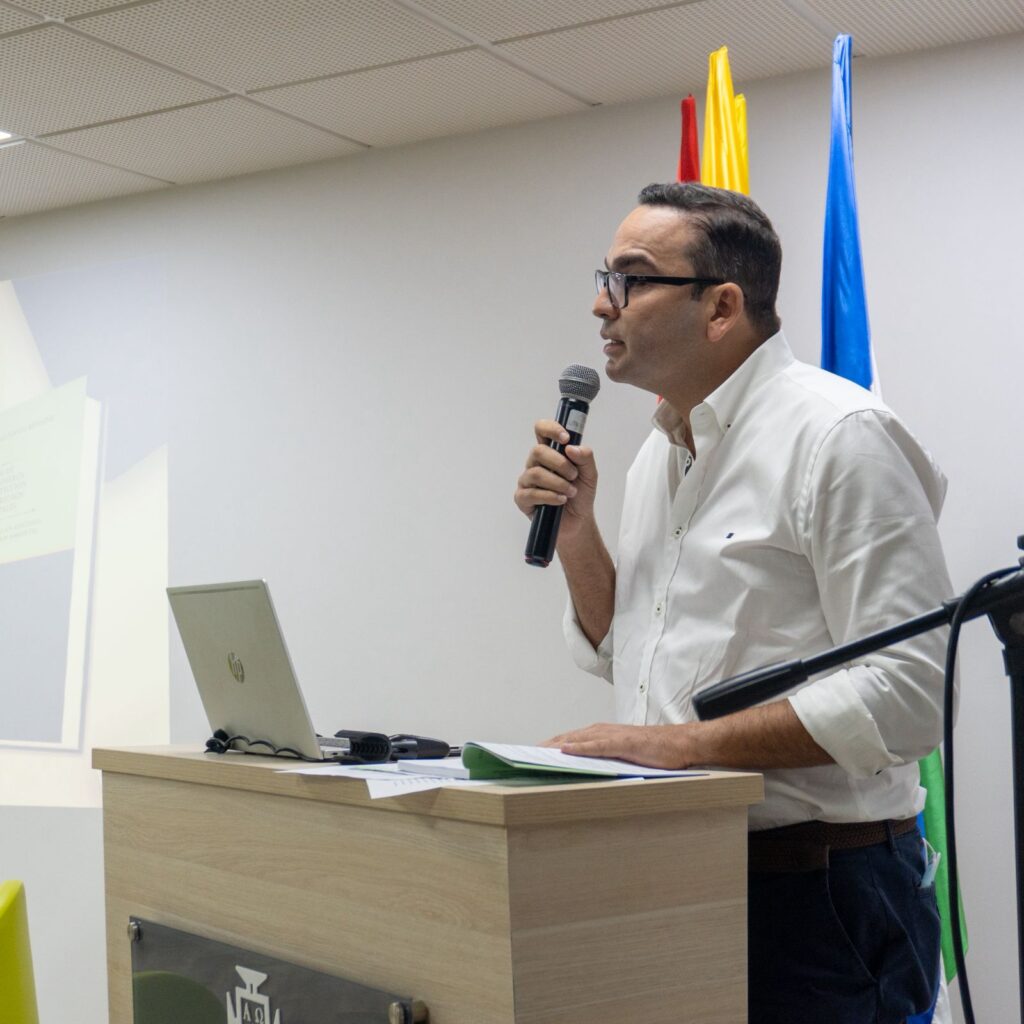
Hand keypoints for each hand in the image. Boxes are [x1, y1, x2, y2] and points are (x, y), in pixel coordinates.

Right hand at [514, 419, 597, 539]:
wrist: (578, 521)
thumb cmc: (580, 495)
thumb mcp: (590, 474)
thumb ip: (585, 458)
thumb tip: (571, 448)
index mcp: (550, 453)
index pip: (541, 430)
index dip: (551, 429)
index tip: (565, 439)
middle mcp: (535, 464)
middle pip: (538, 451)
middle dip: (559, 463)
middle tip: (573, 475)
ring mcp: (527, 481)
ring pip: (535, 473)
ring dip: (558, 483)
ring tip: (571, 492)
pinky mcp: (523, 499)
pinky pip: (531, 493)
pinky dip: (550, 496)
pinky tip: (561, 500)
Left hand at [541, 722, 693, 769]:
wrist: (681, 744)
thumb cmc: (653, 752)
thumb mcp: (621, 757)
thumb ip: (602, 761)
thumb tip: (582, 775)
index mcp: (599, 735)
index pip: (566, 740)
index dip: (546, 748)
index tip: (527, 756)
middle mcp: (601, 731)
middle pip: (565, 738)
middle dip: (544, 747)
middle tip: (521, 757)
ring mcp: (612, 735)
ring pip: (576, 739)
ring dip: (555, 746)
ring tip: (535, 754)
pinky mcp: (623, 742)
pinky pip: (597, 745)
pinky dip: (580, 747)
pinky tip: (566, 751)